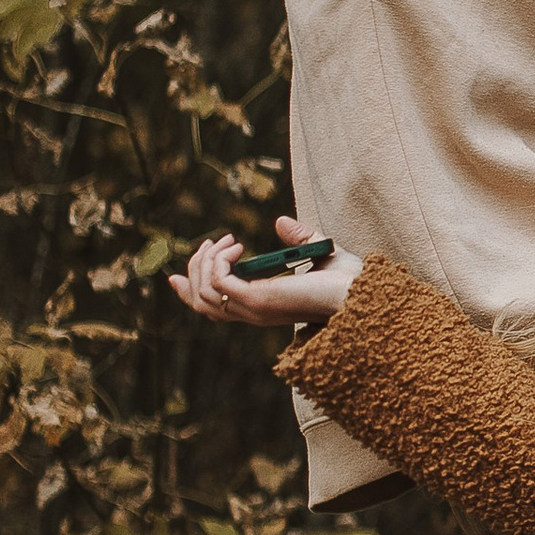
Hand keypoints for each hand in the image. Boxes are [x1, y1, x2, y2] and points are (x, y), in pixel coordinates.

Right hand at [169, 216, 361, 327]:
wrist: (361, 293)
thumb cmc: (348, 281)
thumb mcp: (318, 252)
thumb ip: (298, 238)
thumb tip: (280, 222)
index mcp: (262, 307)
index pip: (214, 308)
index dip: (189, 292)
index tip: (173, 277)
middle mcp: (253, 312)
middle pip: (201, 301)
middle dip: (194, 269)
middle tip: (213, 243)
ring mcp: (253, 309)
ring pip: (204, 292)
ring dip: (206, 261)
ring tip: (229, 241)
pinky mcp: (257, 300)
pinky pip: (217, 281)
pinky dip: (218, 260)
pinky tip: (235, 245)